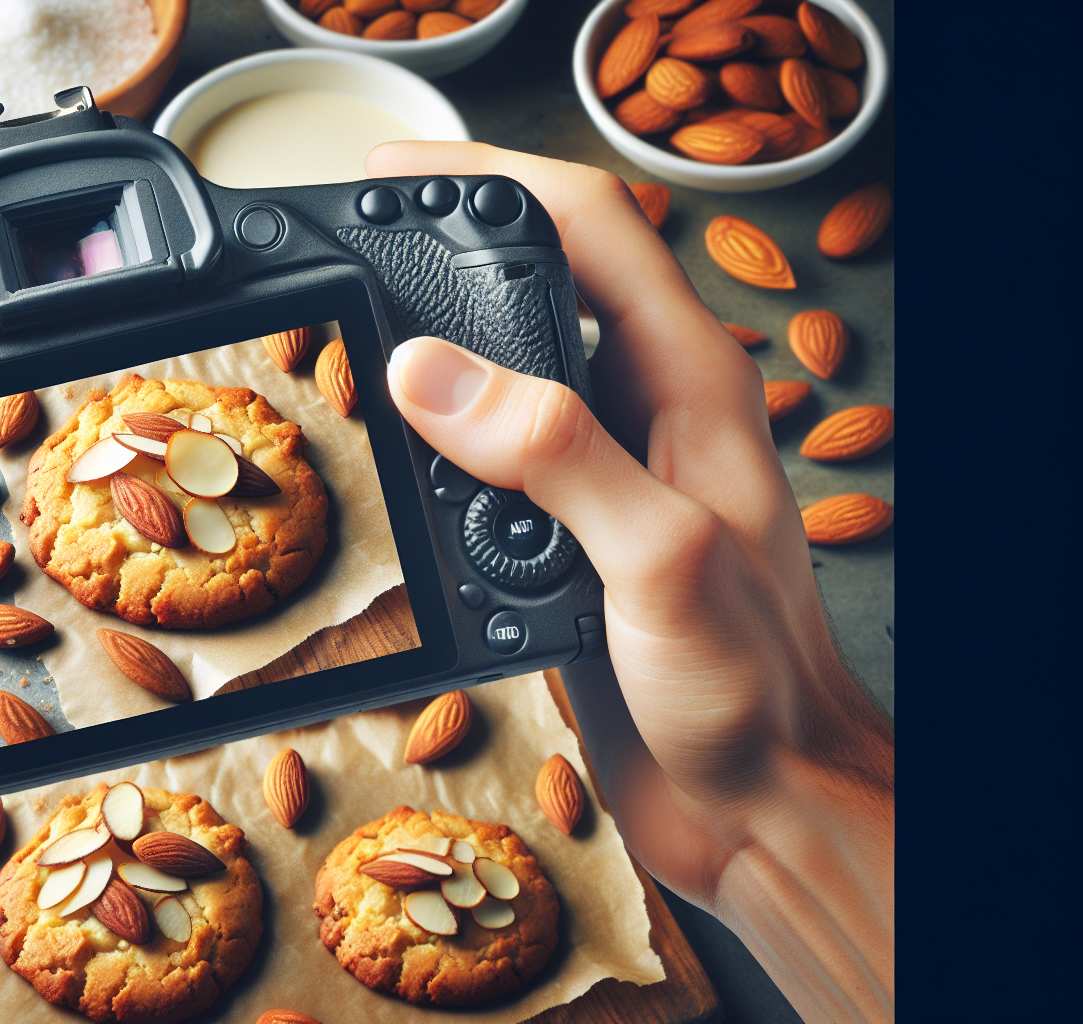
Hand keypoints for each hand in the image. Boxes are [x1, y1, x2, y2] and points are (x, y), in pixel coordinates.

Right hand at [371, 142, 892, 1023]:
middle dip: (445, 255)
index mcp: (690, 383)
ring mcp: (604, 475)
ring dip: (427, 354)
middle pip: (539, 285)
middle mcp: (646, 413)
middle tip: (353, 252)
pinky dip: (426, 448)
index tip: (394, 176)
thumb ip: (554, 453)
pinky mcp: (565, 540)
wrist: (756, 804)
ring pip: (503, 375)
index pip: (591, 228)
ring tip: (344, 348)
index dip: (493, 178)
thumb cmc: (752, 688)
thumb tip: (429, 372)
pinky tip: (383, 462)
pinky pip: (483, 464)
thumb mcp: (658, 555)